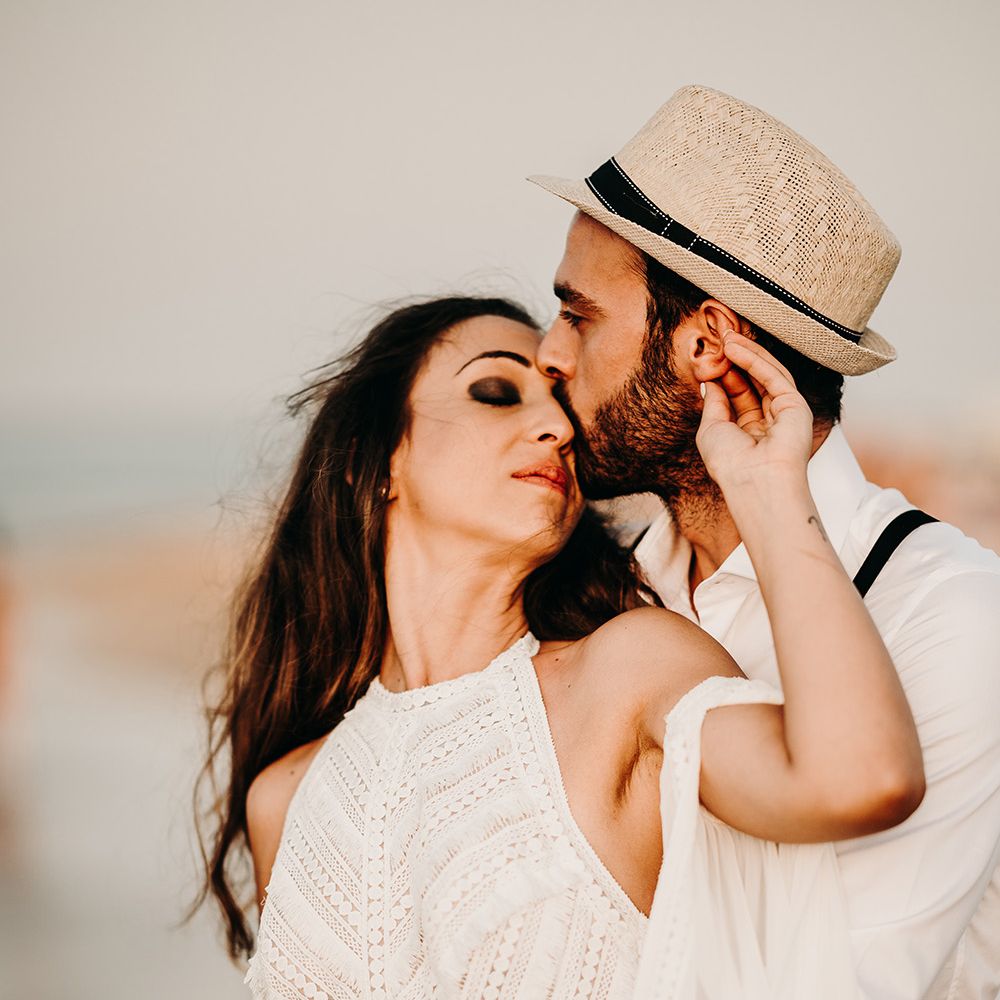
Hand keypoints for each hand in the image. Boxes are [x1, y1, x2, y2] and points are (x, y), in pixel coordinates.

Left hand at [696, 332, 813, 492]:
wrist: (754, 482)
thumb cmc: (730, 464)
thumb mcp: (712, 429)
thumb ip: (715, 402)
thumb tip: (710, 381)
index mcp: (748, 432)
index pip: (738, 395)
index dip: (724, 374)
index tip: (709, 356)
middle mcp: (768, 423)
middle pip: (753, 382)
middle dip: (736, 360)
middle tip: (719, 338)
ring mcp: (784, 414)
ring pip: (766, 375)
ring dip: (746, 354)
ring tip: (725, 337)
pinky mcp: (796, 406)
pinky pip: (774, 376)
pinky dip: (754, 360)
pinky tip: (735, 348)